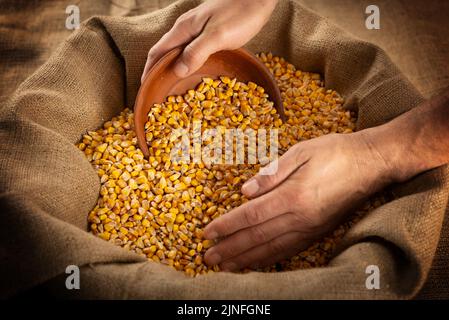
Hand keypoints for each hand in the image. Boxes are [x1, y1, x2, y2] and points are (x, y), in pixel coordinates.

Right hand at [141, 0, 277, 81]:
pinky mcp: (209, 33)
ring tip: (173, 87)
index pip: (157, 51)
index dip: (149, 70)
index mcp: (183, 29)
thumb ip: (197, 52)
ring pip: (179, 51)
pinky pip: (192, 51)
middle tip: (158, 92)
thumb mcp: (218, 36)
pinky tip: (194, 72)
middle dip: (158, 71)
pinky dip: (188, 64)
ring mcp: (198, 30)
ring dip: (173, 68)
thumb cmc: (240, 14)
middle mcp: (186, 29)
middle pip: (165, 52)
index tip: (145, 88)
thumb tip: (177, 70)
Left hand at [203, 131, 395, 270]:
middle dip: (230, 248)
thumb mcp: (301, 151)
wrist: (371, 163)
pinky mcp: (318, 232)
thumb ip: (271, 174)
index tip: (206, 233)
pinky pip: (289, 250)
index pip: (251, 216)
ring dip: (245, 259)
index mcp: (293, 195)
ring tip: (225, 267)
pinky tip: (256, 263)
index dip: (226, 226)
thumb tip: (244, 191)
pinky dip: (269, 259)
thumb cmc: (334, 152)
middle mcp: (301, 217)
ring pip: (272, 248)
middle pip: (257, 237)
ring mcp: (311, 228)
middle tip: (207, 257)